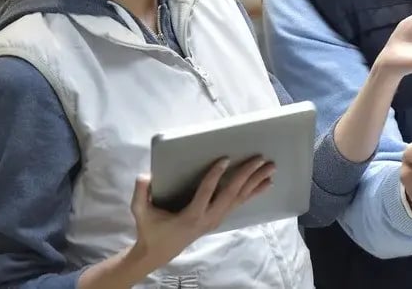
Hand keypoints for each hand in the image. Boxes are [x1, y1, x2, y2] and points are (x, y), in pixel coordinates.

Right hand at [129, 157, 273, 269]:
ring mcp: (216, 219)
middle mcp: (208, 218)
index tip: (225, 159)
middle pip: (231, 194)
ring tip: (271, 168)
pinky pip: (239, 204)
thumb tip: (144, 176)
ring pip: (239, 199)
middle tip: (260, 159)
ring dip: (255, 182)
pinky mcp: (219, 218)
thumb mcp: (140, 212)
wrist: (158, 252)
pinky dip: (254, 193)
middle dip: (247, 175)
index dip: (215, 175)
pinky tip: (267, 184)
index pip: (206, 193)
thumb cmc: (150, 229)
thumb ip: (141, 194)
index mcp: (190, 216)